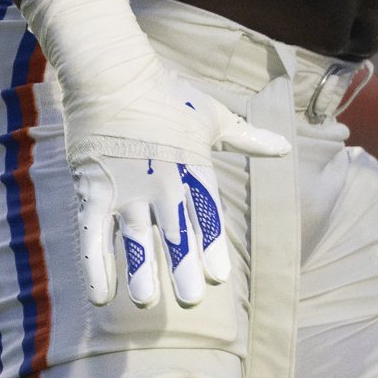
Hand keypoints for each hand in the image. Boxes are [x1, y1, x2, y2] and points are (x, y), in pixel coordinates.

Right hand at [74, 78, 284, 310]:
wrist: (113, 75)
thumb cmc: (168, 97)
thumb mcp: (215, 118)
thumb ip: (248, 139)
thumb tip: (285, 147)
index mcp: (194, 168)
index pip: (207, 214)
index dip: (213, 247)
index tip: (221, 278)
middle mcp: (162, 182)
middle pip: (174, 231)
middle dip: (182, 268)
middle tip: (192, 301)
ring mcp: (125, 187)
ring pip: (133, 236)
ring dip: (138, 270)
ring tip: (145, 302)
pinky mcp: (93, 188)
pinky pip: (92, 233)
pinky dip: (94, 264)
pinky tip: (100, 295)